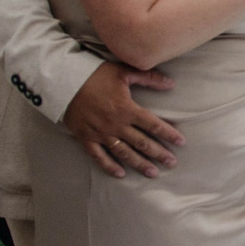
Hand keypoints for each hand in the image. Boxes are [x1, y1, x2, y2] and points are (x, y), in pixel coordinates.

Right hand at [62, 62, 182, 177]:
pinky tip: (121, 174)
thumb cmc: (94, 75)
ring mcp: (101, 134)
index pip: (153, 125)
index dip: (168, 134)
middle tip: (172, 163)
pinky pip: (99, 156)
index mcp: (127, 109)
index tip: (181, 142)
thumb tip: (171, 84)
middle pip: (142, 143)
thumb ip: (149, 78)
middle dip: (159, 154)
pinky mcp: (86, 138)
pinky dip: (109, 166)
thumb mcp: (123, 71)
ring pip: (124, 153)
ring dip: (139, 164)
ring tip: (153, 173)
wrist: (62, 81)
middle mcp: (116, 125)